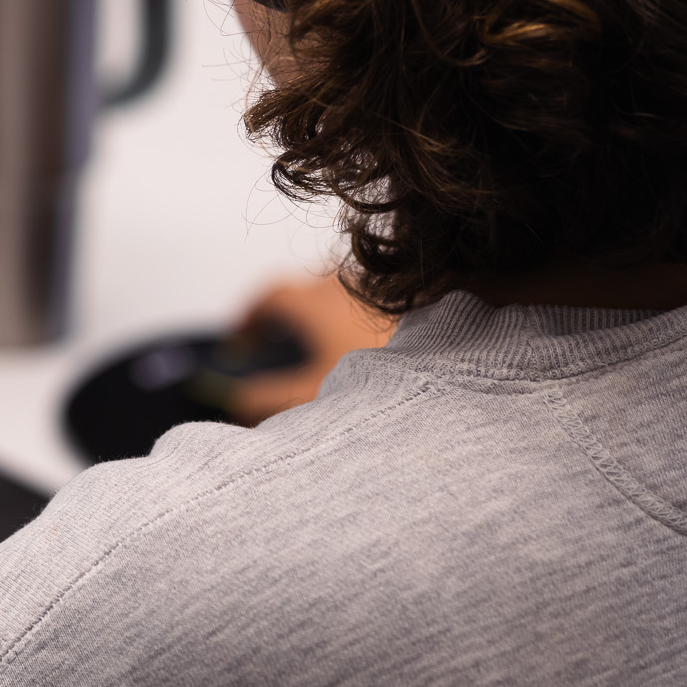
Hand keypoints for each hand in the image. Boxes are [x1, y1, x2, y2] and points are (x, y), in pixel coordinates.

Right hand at [226, 274, 395, 424]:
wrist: (448, 377)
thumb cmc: (382, 388)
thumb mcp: (310, 397)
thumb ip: (266, 399)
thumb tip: (238, 399)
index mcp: (316, 304)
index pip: (271, 295)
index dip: (251, 312)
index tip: (241, 332)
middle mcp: (346, 288)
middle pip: (305, 287)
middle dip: (287, 310)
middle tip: (278, 338)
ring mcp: (381, 293)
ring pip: (341, 292)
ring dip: (323, 309)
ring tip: (323, 342)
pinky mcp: (411, 304)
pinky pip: (373, 302)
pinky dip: (357, 316)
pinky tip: (369, 346)